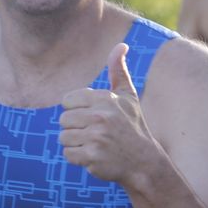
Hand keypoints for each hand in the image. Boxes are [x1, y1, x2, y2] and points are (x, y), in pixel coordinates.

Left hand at [59, 44, 160, 184]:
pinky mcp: (92, 156)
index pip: (67, 101)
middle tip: (96, 134)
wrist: (144, 162)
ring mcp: (96, 137)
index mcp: (104, 99)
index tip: (93, 118)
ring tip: (95, 145)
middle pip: (63, 120)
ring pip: (64, 138)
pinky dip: (78, 158)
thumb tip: (121, 45)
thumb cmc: (132, 126)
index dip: (77, 111)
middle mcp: (100, 116)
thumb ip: (119, 71)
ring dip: (76, 144)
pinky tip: (95, 156)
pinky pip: (68, 154)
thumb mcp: (128, 96)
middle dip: (76, 129)